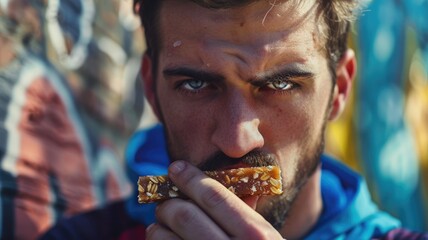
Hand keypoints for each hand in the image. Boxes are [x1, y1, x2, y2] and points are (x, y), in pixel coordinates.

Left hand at [145, 161, 282, 239]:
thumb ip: (245, 215)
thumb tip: (209, 183)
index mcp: (256, 238)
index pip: (213, 195)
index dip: (190, 177)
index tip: (176, 168)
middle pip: (183, 214)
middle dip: (168, 202)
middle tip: (166, 202)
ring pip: (162, 237)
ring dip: (156, 228)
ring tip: (160, 226)